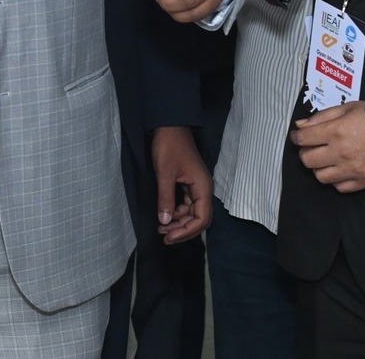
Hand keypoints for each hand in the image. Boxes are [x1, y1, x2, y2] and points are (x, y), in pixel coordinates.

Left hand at [150, 125, 211, 243]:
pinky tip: (164, 216)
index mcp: (203, 188)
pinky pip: (186, 204)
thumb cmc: (169, 147)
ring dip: (178, 222)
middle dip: (182, 229)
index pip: (202, 218)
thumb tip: (165, 221)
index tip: (170, 237)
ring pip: (191, 212)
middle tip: (164, 237)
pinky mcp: (188, 183)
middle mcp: (203, 190)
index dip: (187, 231)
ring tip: (161, 228)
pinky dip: (176, 212)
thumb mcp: (165, 173)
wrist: (169, 126)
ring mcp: (196, 187)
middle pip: (198, 218)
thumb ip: (165, 198)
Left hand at [292, 102, 364, 193]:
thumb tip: (301, 125)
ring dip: (319, 168)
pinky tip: (338, 170)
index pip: (303, 139)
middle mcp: (341, 153)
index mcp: (336, 132)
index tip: (298, 136)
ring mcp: (352, 170)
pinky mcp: (364, 181)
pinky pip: (340, 187)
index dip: (296, 137)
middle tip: (311, 147)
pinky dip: (335, 180)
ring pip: (320, 176)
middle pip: (307, 160)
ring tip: (324, 159)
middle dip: (305, 152)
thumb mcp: (349, 109)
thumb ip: (322, 116)